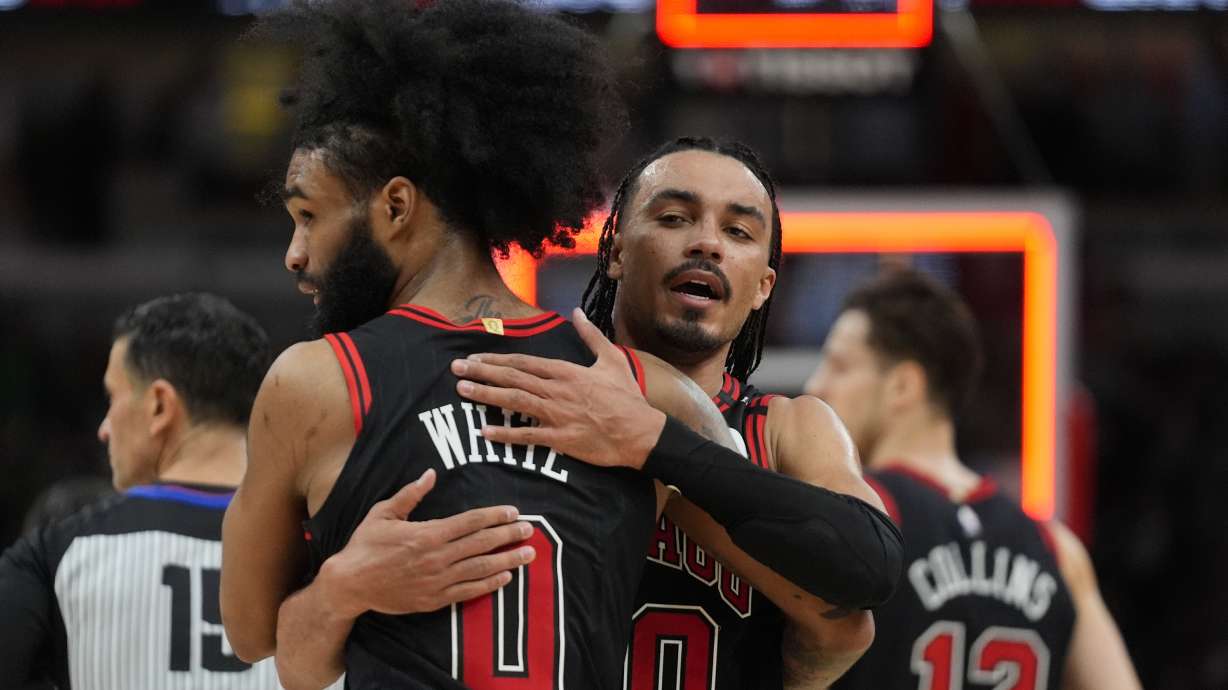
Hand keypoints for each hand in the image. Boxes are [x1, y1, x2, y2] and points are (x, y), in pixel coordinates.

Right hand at [320, 468, 535, 616]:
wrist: (350, 584)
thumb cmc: (365, 545)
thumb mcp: (383, 513)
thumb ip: (410, 494)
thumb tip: (431, 474)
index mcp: (427, 534)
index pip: (469, 522)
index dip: (494, 516)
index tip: (512, 512)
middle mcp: (437, 558)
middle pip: (481, 544)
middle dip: (508, 536)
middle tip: (529, 530)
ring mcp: (437, 581)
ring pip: (480, 569)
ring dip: (507, 561)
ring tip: (527, 555)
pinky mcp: (434, 600)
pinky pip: (468, 591)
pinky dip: (489, 585)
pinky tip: (506, 578)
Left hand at [451, 308, 665, 468]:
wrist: (641, 432)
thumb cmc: (627, 397)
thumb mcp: (611, 360)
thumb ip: (591, 335)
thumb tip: (577, 312)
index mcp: (566, 371)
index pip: (524, 362)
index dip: (497, 359)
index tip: (475, 357)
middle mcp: (557, 390)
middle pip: (513, 378)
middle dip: (482, 372)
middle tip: (456, 369)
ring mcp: (557, 415)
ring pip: (515, 401)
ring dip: (487, 395)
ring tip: (463, 390)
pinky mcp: (560, 439)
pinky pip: (527, 436)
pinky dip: (506, 434)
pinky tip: (485, 431)